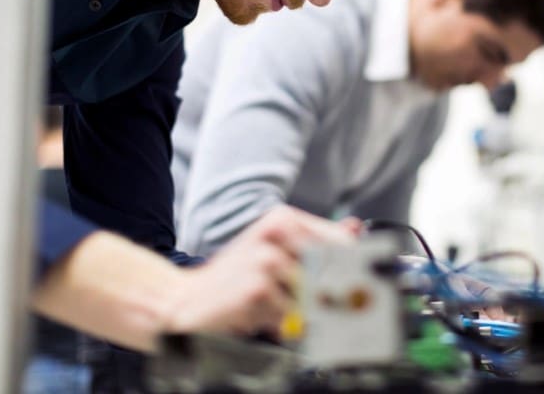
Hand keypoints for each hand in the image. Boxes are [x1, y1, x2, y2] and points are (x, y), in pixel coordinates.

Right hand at [166, 206, 356, 336]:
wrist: (185, 300)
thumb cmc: (234, 278)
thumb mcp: (274, 251)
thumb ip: (314, 241)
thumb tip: (355, 228)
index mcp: (283, 220)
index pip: (339, 242)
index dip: (353, 267)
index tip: (357, 283)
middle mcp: (276, 233)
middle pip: (331, 271)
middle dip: (324, 294)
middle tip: (304, 303)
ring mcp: (267, 259)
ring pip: (311, 297)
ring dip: (295, 312)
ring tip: (267, 305)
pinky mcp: (258, 288)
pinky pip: (290, 317)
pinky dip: (277, 324)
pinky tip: (254, 314)